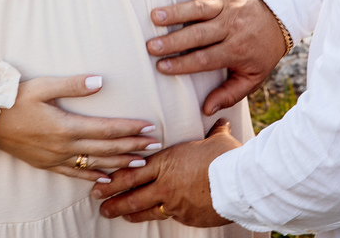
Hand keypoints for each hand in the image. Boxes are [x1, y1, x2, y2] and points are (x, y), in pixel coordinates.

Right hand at [0, 75, 160, 182]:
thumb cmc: (13, 99)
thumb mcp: (43, 86)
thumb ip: (73, 85)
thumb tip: (100, 81)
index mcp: (66, 126)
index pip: (107, 129)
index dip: (129, 128)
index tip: (149, 126)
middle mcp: (64, 146)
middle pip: (106, 148)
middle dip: (132, 147)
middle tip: (155, 145)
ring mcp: (56, 158)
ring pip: (95, 163)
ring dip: (119, 163)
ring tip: (140, 163)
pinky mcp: (47, 164)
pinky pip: (74, 174)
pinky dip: (93, 176)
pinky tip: (106, 179)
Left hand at [94, 119, 238, 224]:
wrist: (240, 184)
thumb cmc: (227, 157)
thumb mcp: (217, 140)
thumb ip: (214, 132)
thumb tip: (221, 122)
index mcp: (167, 162)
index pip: (131, 173)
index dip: (113, 180)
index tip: (100, 183)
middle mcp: (165, 185)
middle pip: (131, 196)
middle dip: (112, 201)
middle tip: (99, 204)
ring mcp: (175, 204)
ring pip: (146, 210)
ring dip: (129, 213)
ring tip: (118, 215)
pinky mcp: (187, 217)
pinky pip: (170, 217)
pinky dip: (161, 216)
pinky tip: (155, 217)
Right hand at [147, 0, 287, 115]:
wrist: (280, 18)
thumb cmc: (261, 52)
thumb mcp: (253, 77)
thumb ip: (230, 94)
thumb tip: (206, 109)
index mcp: (237, 50)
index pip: (205, 59)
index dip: (182, 64)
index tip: (161, 67)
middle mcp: (231, 26)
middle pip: (198, 34)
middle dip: (173, 40)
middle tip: (150, 45)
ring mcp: (227, 6)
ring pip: (199, 9)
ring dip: (176, 11)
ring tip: (155, 16)